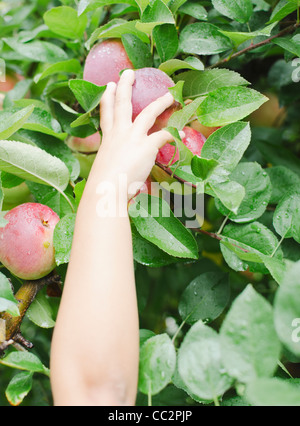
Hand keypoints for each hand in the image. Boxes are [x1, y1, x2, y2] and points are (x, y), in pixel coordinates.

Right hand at [91, 69, 182, 198]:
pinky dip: (174, 134)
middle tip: (129, 73)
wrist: (106, 190)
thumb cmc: (103, 187)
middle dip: (126, 87)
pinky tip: (182, 132)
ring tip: (169, 95)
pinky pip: (164, 135)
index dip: (107, 99)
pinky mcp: (146, 146)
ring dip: (160, 103)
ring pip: (148, 113)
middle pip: (123, 104)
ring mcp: (133, 138)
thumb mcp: (105, 171)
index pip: (106, 114)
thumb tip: (119, 175)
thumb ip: (114, 166)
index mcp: (108, 139)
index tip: (110, 86)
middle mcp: (119, 134)